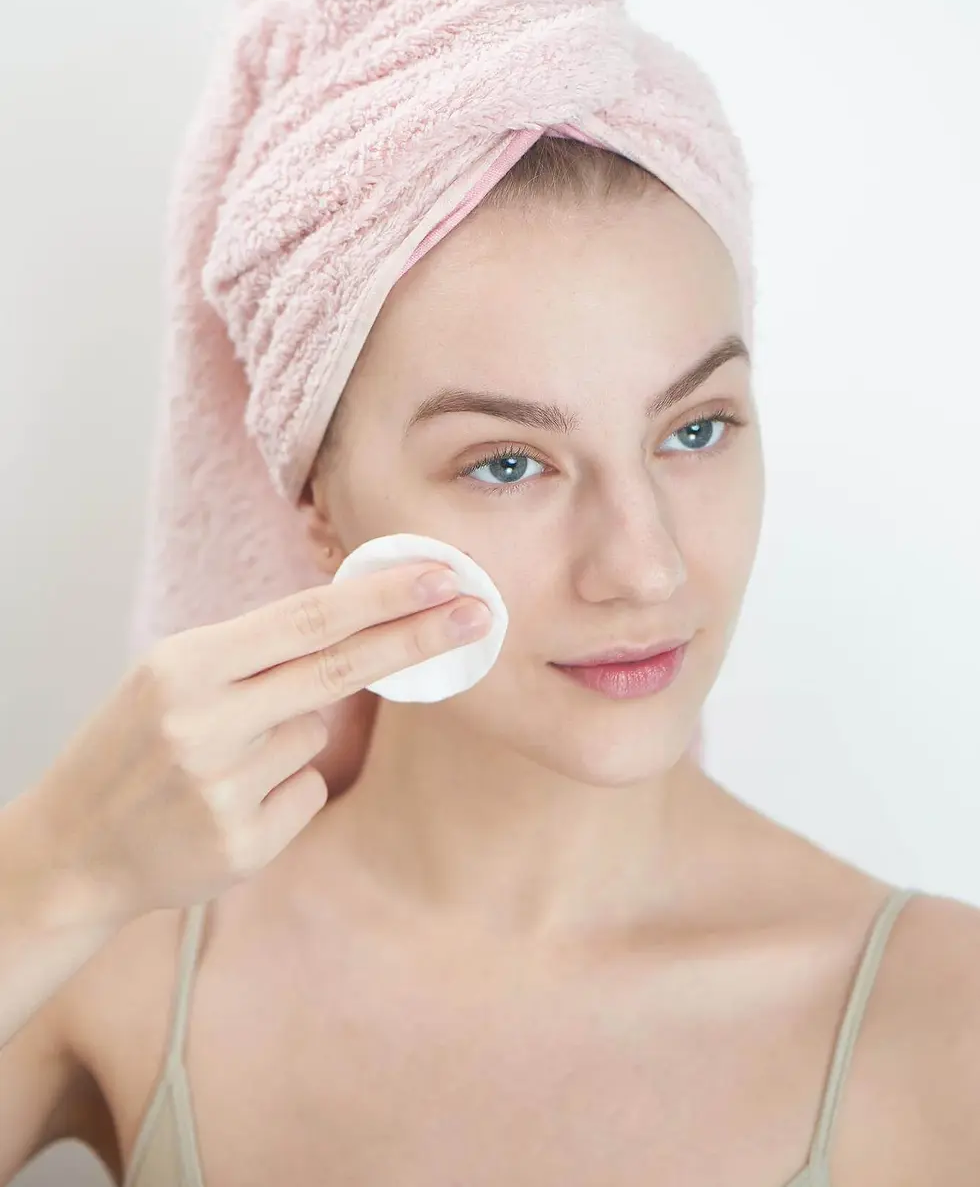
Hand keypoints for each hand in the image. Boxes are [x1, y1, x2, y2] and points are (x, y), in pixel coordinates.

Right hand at [22, 563, 489, 924]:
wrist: (72, 848)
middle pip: (339, 669)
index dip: (381, 597)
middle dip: (415, 637)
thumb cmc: (134, 745)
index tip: (441, 574)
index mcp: (185, 666)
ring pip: (316, 733)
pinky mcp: (245, 845)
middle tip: (478, 612)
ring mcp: (226, 790)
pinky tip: (227, 801)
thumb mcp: (170, 676)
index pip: (304, 619)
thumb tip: (355, 617)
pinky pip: (306, 789)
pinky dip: (283, 789)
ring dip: (290, 735)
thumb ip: (252, 653)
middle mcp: (205, 724)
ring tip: (219, 759)